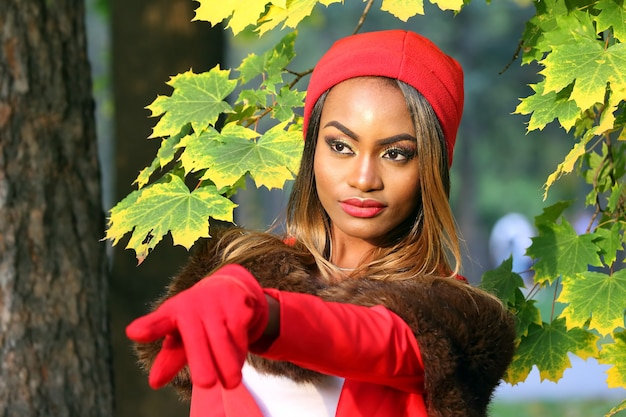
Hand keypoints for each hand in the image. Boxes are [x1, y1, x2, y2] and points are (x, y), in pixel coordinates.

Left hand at [126, 264, 268, 389]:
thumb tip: (154, 382)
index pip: (159, 322)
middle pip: (195, 338)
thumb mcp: (181, 334)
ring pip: (223, 339)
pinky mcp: (238, 305)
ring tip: (230, 383)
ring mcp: (216, 303)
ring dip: (228, 363)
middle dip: (201, 360)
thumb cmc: (198, 317)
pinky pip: (240, 334)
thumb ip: (169, 358)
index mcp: (172, 313)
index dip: (148, 327)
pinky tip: (238, 360)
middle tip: (205, 384)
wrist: (228, 286)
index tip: (135, 333)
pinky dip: (240, 351)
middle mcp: (193, 305)